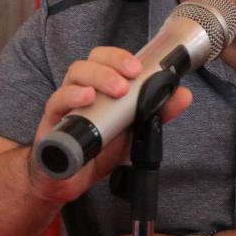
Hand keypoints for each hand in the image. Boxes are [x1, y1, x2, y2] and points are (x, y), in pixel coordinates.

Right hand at [26, 46, 192, 203]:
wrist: (70, 178)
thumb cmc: (100, 148)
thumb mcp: (134, 131)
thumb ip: (158, 112)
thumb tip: (184, 94)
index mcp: (100, 87)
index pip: (107, 59)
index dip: (121, 57)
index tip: (138, 68)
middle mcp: (81, 88)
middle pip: (91, 61)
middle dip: (112, 63)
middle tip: (130, 78)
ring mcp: (66, 103)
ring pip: (74, 74)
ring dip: (97, 77)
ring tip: (116, 89)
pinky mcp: (52, 121)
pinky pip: (56, 102)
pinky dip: (71, 96)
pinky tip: (86, 98)